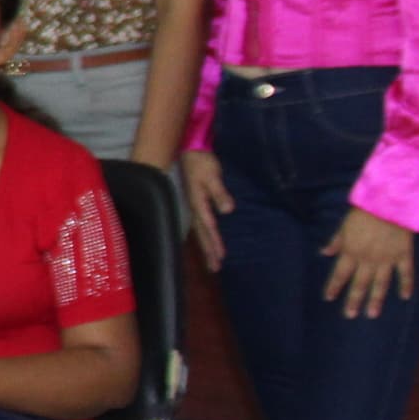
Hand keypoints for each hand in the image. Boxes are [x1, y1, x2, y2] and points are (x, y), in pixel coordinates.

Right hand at [178, 150, 231, 270]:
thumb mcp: (212, 175)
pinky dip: (204, 237)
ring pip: (200, 231)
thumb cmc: (202, 163)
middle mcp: (194, 208)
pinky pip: (200, 225)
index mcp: (198, 203)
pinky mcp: (196, 203)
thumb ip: (219, 192)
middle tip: (215, 268)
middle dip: (208, 251)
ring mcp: (194, 206)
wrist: (190, 150)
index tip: (220, 257)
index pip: (208, 227)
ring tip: (211, 262)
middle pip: (202, 234)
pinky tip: (206, 242)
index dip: (214, 242)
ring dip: (205, 247)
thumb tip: (228, 210)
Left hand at [320, 207, 416, 318]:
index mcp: (351, 251)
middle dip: (353, 300)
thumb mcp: (344, 225)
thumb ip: (336, 241)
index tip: (329, 298)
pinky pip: (405, 273)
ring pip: (380, 284)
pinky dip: (406, 285)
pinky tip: (405, 297)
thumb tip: (324, 253)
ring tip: (372, 314)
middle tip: (350, 315)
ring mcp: (387, 259)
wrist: (389, 203)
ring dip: (376, 300)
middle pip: (359, 284)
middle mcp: (368, 259)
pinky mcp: (403, 254)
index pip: (340, 274)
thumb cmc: (364, 211)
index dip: (334, 286)